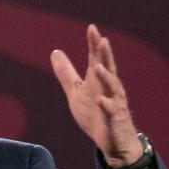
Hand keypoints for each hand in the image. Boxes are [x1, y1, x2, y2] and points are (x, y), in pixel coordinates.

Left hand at [50, 24, 142, 167]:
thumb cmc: (94, 113)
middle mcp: (109, 88)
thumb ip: (66, 72)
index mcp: (99, 80)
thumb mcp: (76, 91)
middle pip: (107, 68)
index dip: (94, 44)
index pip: (97, 58)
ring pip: (111, 87)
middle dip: (105, 55)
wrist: (112, 140)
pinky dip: (105, 105)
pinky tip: (100, 99)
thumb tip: (55, 51)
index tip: (92, 28)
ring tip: (98, 67)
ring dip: (106, 77)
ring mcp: (113, 103)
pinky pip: (109, 111)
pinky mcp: (113, 119)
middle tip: (102, 40)